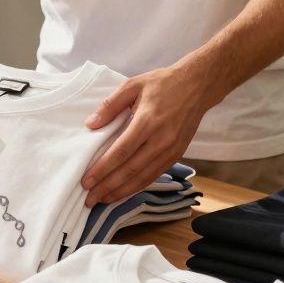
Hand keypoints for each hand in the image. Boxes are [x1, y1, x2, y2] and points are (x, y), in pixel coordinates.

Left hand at [81, 66, 209, 206]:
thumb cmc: (163, 83)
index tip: (86, 181)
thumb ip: (110, 105)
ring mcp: (171, 150)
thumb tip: (90, 124)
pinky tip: (123, 191)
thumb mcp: (133, 85)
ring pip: (143, 178)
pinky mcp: (177, 155)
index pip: (121, 152)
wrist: (197, 86)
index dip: (102, 169)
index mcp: (148, 122)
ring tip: (102, 199)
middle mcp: (161, 140)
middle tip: (89, 199)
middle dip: (107, 187)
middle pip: (130, 170)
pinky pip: (154, 175)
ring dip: (121, 191)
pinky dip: (137, 186)